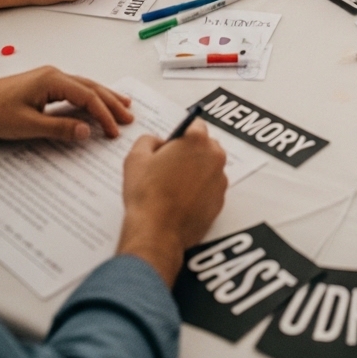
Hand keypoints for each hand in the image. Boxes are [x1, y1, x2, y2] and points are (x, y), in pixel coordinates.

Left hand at [0, 67, 133, 141]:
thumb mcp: (28, 125)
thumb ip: (59, 128)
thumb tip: (86, 130)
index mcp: (52, 80)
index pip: (87, 96)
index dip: (104, 114)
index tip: (115, 130)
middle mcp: (54, 75)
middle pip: (91, 87)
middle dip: (111, 102)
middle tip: (129, 117)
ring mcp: (50, 78)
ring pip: (85, 86)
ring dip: (104, 97)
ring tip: (123, 106)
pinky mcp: (45, 85)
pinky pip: (75, 89)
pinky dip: (90, 97)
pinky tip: (96, 103)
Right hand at [118, 121, 227, 285]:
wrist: (156, 232)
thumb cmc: (146, 194)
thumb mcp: (136, 157)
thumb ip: (148, 140)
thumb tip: (158, 142)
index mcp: (197, 141)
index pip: (195, 124)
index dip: (180, 135)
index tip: (170, 146)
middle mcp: (215, 158)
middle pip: (205, 146)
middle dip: (190, 153)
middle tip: (168, 168)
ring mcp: (220, 181)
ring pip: (208, 169)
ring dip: (195, 173)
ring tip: (172, 188)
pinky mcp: (220, 203)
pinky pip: (210, 190)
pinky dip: (199, 192)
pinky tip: (180, 202)